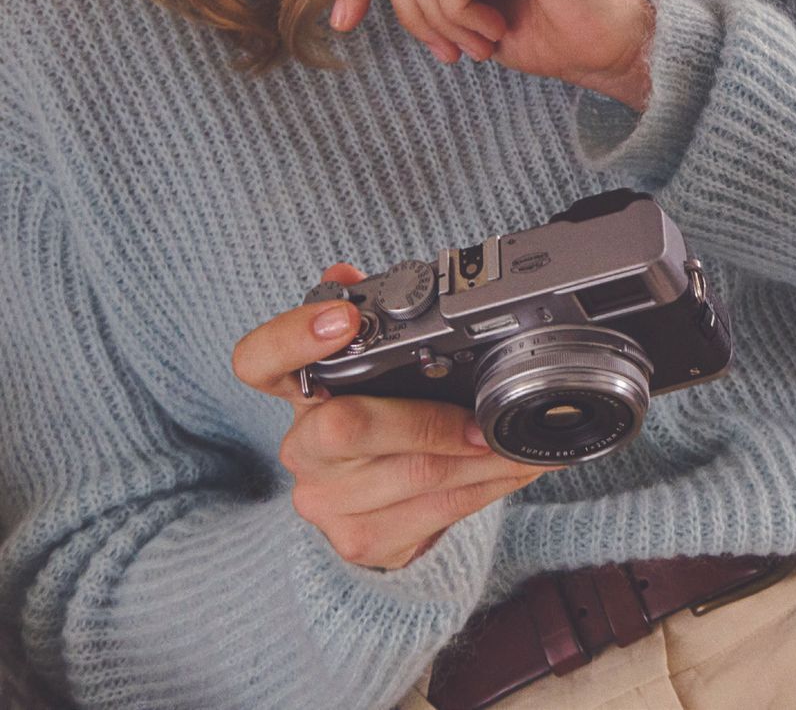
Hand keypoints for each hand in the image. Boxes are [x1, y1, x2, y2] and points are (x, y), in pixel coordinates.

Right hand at [231, 263, 547, 569]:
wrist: (375, 513)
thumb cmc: (383, 422)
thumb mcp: (377, 371)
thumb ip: (371, 319)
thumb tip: (345, 274)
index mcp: (302, 391)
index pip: (261, 360)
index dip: (293, 338)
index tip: (343, 318)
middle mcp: (303, 447)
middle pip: (347, 427)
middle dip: (428, 422)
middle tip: (484, 414)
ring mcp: (326, 499)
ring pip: (410, 473)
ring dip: (480, 457)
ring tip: (518, 438)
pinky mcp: (360, 539)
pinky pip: (434, 511)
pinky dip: (487, 486)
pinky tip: (513, 467)